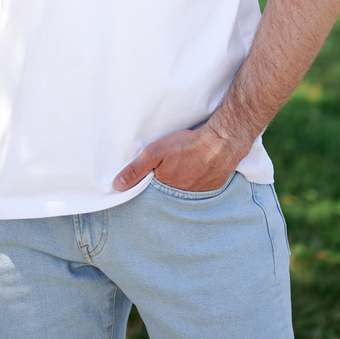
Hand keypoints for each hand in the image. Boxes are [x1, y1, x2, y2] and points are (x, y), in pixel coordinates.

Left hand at [112, 126, 239, 192]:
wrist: (221, 142)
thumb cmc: (187, 146)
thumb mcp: (155, 153)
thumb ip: (136, 169)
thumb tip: (117, 185)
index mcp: (166, 188)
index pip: (152, 195)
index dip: (148, 188)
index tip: (146, 183)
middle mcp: (182, 196)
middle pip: (168, 194)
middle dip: (164, 189)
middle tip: (166, 174)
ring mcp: (199, 194)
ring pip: (184, 193)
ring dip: (181, 186)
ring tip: (181, 173)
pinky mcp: (212, 188)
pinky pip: (199, 191)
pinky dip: (196, 184)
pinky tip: (195, 173)